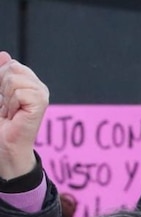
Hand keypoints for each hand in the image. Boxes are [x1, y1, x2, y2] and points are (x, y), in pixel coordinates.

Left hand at [0, 52, 47, 178]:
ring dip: (5, 97)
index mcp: (29, 81)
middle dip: (1, 87)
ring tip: (10, 111)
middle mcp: (38, 86)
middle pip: (12, 68)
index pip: (11, 65)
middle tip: (6, 106)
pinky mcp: (41, 103)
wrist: (4, 144)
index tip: (2, 98)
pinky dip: (11, 104)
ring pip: (14, 79)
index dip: (0, 79)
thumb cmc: (0, 122)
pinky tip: (15, 115)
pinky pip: (19, 92)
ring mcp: (41, 94)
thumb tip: (5, 55)